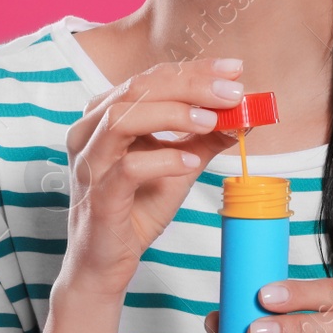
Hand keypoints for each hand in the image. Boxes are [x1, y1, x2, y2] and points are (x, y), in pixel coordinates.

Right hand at [59, 57, 242, 299]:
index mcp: (105, 115)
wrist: (105, 262)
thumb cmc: (135, 207)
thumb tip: (243, 115)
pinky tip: (190, 162)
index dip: (195, 70)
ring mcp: (90, 163)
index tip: (234, 71)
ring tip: (211, 120)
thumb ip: (205, 138)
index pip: (152, 78)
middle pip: (138, 89)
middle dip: (190, 85)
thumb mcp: (178, 166)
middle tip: (232, 92)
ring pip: (123, 118)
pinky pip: (127, 169)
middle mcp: (90, 131)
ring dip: (173, 114)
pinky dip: (163, 160)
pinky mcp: (97, 197)